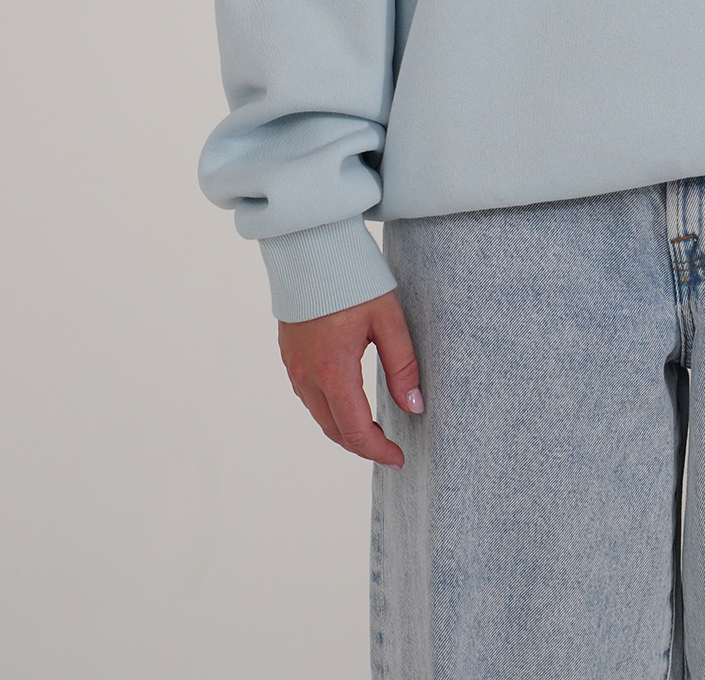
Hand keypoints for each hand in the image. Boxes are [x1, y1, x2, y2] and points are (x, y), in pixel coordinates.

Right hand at [278, 292, 423, 466]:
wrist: (310, 245)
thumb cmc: (354, 277)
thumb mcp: (388, 319)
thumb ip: (402, 366)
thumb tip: (415, 407)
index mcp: (333, 370)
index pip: (355, 430)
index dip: (378, 450)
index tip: (399, 458)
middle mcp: (307, 375)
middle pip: (334, 430)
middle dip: (362, 445)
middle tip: (389, 449)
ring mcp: (293, 366)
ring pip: (319, 415)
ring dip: (344, 429)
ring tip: (373, 430)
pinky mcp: (289, 354)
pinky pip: (308, 396)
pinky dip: (328, 409)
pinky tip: (347, 402)